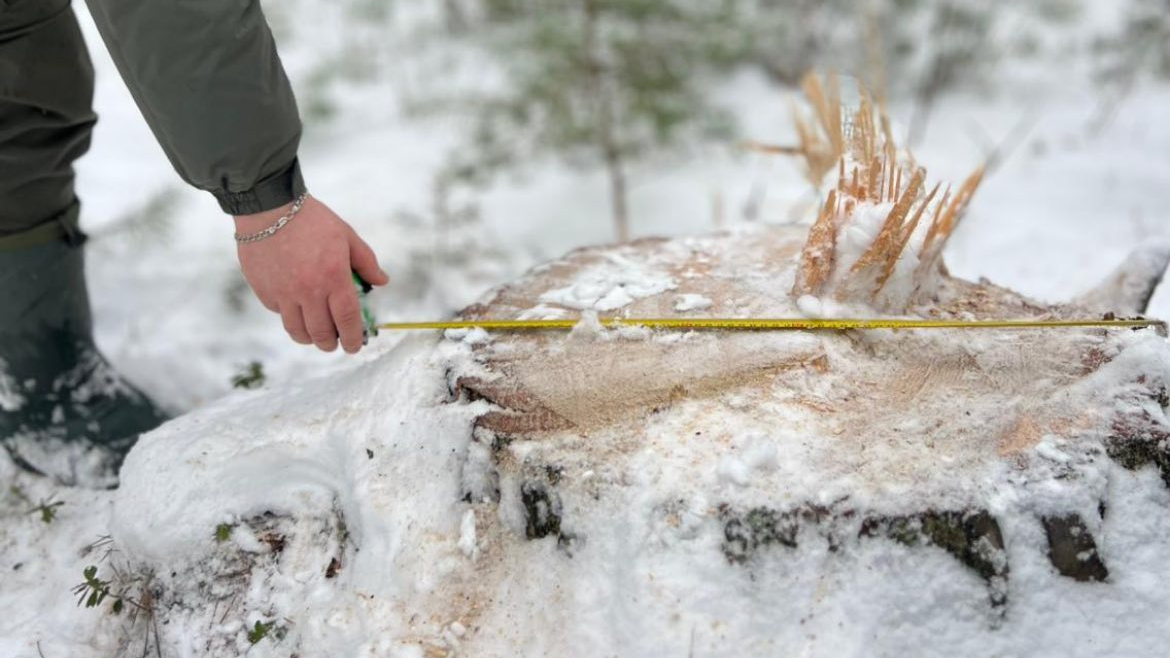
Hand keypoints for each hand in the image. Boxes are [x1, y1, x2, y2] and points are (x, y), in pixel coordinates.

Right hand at [234, 196, 387, 353]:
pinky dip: (290, 317)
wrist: (269, 208)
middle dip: (331, 344)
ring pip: (297, 331)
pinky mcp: (264, 291)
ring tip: (315, 336)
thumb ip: (366, 262)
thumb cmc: (312, 220)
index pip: (347, 319)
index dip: (352, 338)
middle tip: (335, 344)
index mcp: (333, 277)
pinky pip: (280, 314)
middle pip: (322, 333)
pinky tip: (296, 308)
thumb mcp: (346, 236)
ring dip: (309, 338)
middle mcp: (308, 290)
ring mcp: (284, 293)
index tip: (354, 346)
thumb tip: (382, 282)